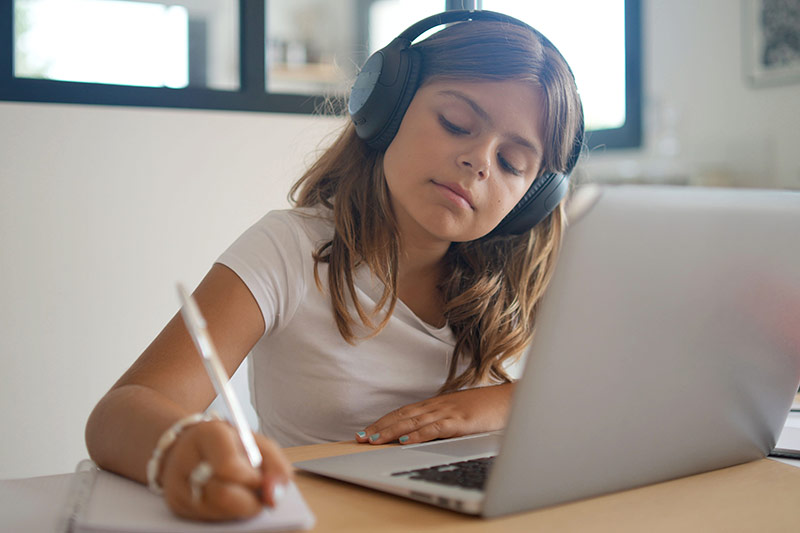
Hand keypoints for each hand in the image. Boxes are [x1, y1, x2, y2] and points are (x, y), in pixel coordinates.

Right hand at [159, 419, 292, 520]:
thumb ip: (276, 467)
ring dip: (240, 508)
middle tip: (258, 495)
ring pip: (217, 512)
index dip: (251, 479)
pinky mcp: (176, 505)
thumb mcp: (259, 444)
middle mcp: (186, 461)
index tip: (260, 479)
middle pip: (222, 495)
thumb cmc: (231, 445)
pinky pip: (209, 519)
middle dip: (249, 501)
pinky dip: (227, 514)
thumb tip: (275, 498)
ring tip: (243, 493)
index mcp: (208, 435)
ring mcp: (178, 486)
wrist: (190, 445)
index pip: (228, 466)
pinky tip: (230, 500)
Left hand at [356, 383, 513, 445]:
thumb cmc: (487, 408)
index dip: (383, 421)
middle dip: (379, 427)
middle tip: (360, 438)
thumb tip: (425, 431)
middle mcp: (438, 406)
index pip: (403, 412)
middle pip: (402, 416)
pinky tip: (404, 442)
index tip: (366, 431)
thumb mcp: (460, 413)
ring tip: (373, 440)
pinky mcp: (460, 422)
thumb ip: (443, 420)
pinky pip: (434, 429)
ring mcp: (448, 412)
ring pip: (413, 422)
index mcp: (436, 404)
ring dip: (390, 431)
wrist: (510, 400)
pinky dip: (417, 435)